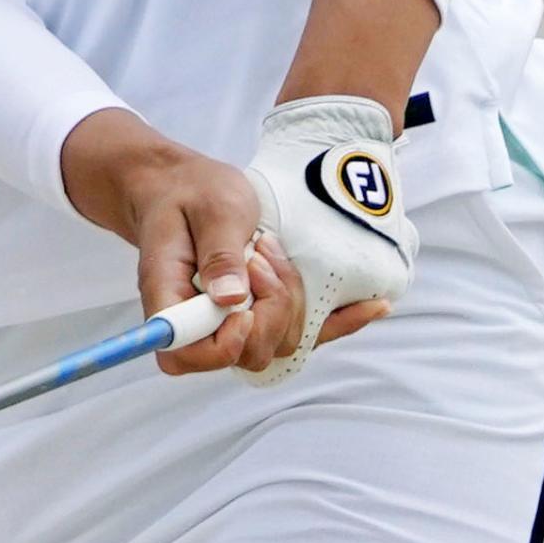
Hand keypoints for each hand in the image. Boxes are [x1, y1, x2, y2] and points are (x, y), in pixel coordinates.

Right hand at [57, 108, 355, 377]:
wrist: (183, 188)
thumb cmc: (191, 192)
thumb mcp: (209, 208)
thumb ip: (219, 252)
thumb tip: (231, 300)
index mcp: (169, 295)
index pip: (184, 354)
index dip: (223, 344)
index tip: (242, 305)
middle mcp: (197, 321)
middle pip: (244, 352)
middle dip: (269, 309)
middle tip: (261, 256)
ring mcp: (230, 321)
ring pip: (276, 342)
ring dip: (289, 300)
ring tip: (272, 253)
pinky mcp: (261, 312)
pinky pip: (305, 333)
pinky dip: (342, 322)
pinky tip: (374, 305)